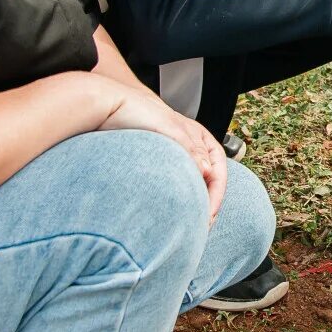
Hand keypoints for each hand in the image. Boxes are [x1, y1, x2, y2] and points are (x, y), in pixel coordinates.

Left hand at [88, 76, 227, 218]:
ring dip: (193, 204)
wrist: (112, 106)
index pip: (219, 171)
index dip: (216, 194)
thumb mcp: (171, 129)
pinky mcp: (160, 165)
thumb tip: (208, 172)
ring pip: (193, 185)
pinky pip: (176, 186)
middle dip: (207, 203)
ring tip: (187, 223)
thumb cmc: (140, 111)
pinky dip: (178, 200)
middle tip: (200, 225)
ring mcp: (176, 157)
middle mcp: (191, 148)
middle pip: (209, 181)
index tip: (209, 213)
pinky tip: (169, 212)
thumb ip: (192, 150)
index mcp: (201, 138)